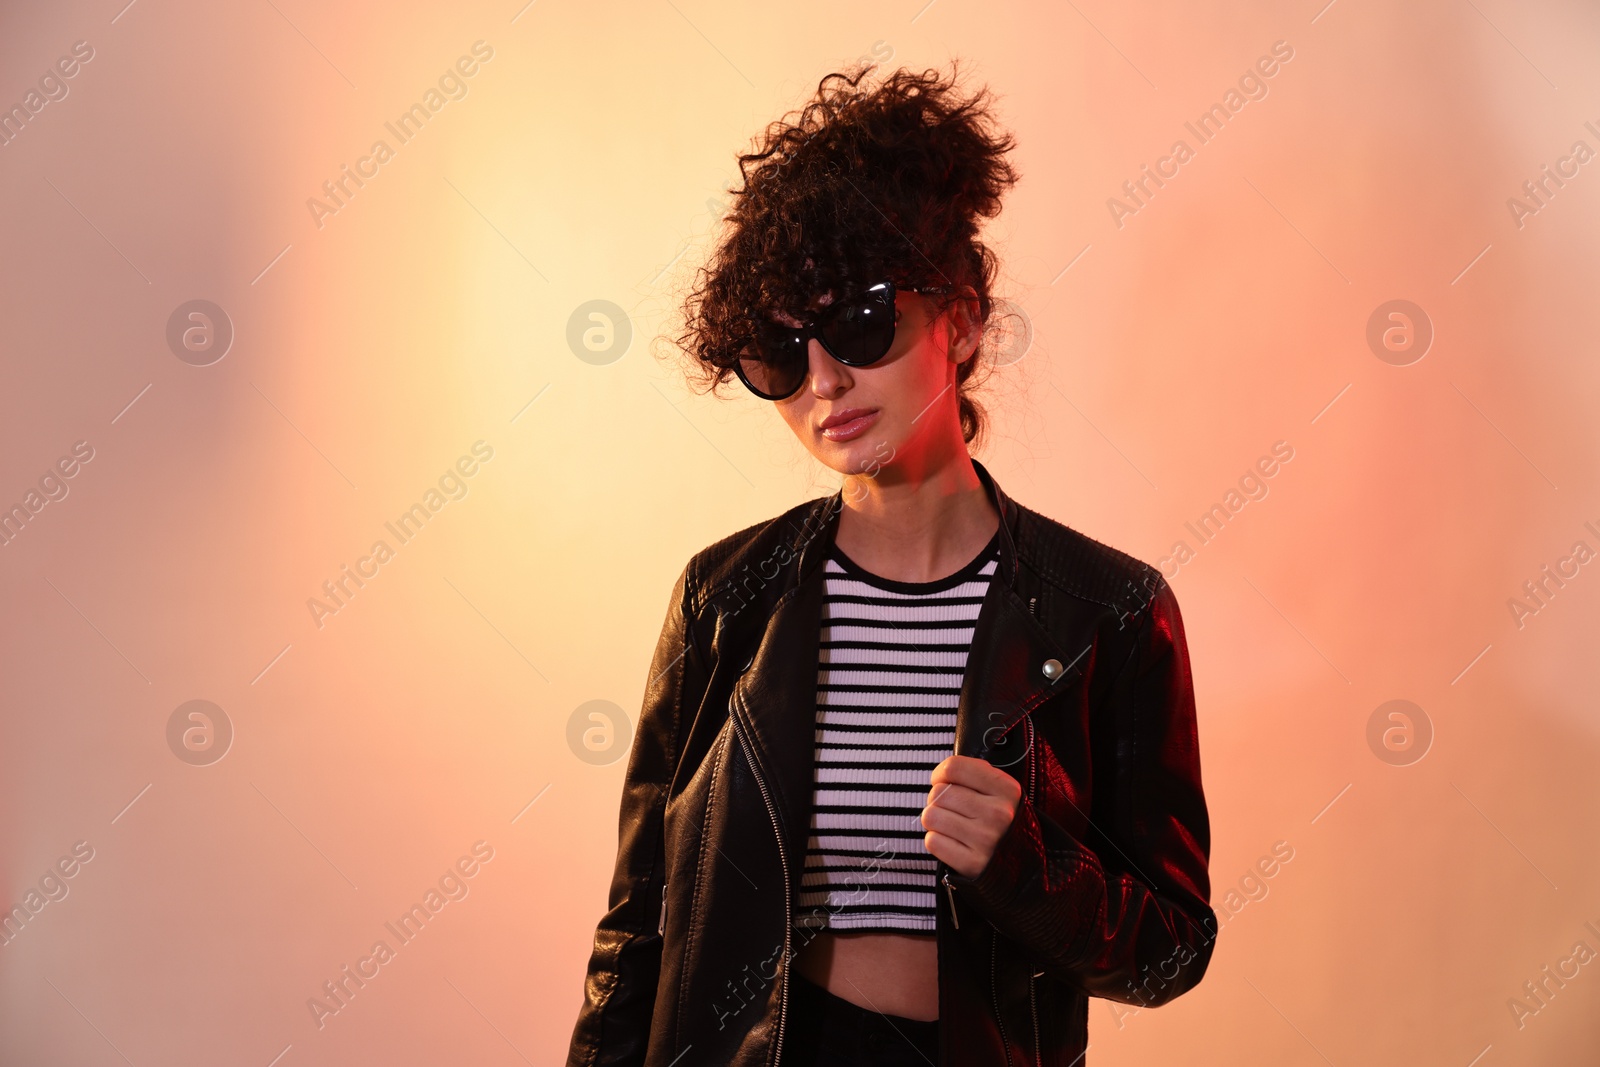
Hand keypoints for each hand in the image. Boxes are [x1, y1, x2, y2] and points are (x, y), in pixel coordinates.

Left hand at [921, 754, 1021, 878]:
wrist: (1021, 865)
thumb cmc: (1002, 822)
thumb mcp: (1002, 792)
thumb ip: (976, 774)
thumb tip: (943, 771)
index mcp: (1007, 790)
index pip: (954, 767)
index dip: (941, 773)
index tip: (942, 781)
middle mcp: (999, 813)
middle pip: (938, 792)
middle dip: (938, 800)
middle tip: (952, 810)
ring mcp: (986, 840)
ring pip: (931, 815)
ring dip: (936, 820)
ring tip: (952, 826)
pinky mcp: (972, 863)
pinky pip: (932, 841)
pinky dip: (937, 841)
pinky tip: (953, 842)